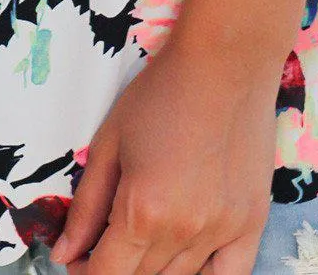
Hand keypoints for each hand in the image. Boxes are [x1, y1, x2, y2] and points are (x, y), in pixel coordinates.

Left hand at [48, 31, 278, 274]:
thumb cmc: (161, 93)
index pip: (108, 274)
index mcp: (142, 211)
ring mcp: (223, 231)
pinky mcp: (252, 223)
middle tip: (105, 242)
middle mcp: (184, 231)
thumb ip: (86, 206)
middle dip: (116, 266)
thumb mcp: (109, 142)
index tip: (79, 259)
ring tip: (142, 236)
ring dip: (153, 267)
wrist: (225, 62)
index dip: (86, 272)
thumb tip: (65, 253)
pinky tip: (186, 257)